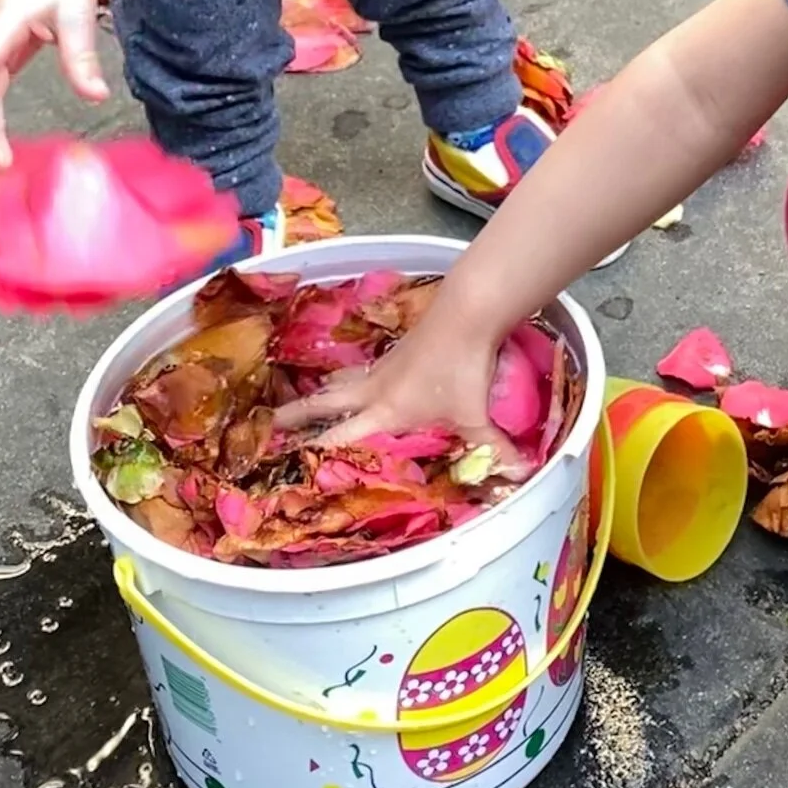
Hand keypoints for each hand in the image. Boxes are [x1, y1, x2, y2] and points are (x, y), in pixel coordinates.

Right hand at [274, 311, 521, 469]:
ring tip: (309, 398)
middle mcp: (375, 389)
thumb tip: (517, 473)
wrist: (467, 314)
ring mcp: (384, 365)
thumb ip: (494, 447)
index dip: (315, 451)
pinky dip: (354, 376)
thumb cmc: (464, 370)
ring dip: (325, 391)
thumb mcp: (477, 417)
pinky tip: (361, 378)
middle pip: (326, 403)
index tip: (286, 463)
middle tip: (270, 423)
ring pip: (344, 381)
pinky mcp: (398, 349)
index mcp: (385, 412)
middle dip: (297, 415)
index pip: (341, 437)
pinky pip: (366, 369)